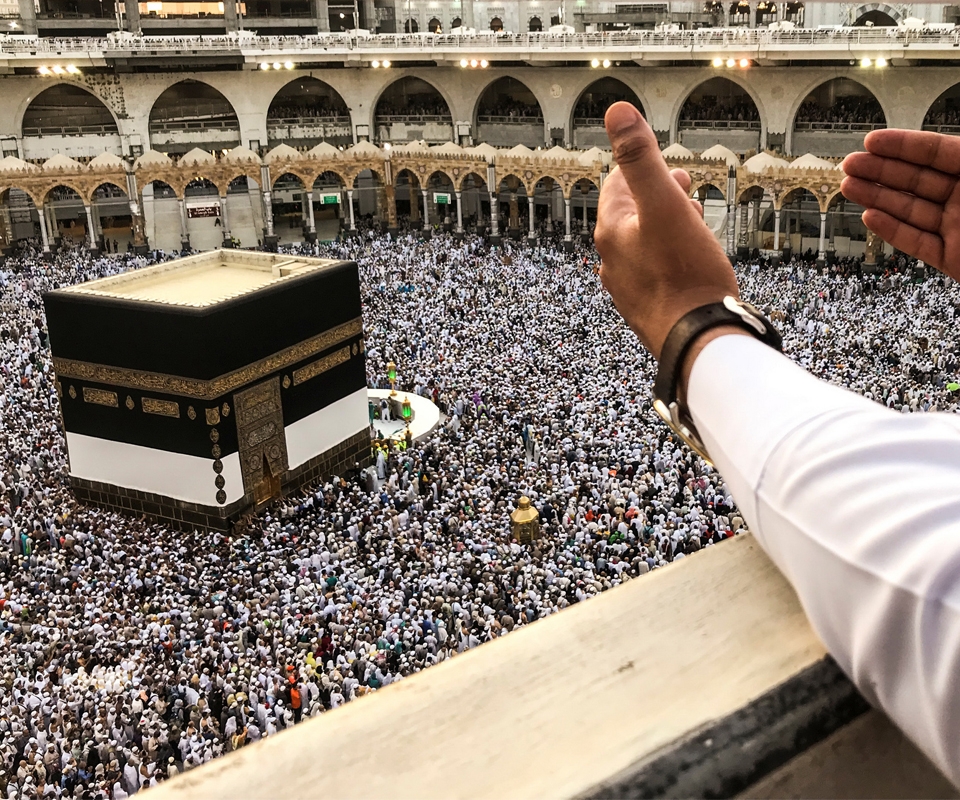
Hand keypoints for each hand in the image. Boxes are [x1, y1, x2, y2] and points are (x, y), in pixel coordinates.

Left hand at [595, 102, 738, 359]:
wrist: (697, 338)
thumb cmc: (685, 274)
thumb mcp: (665, 204)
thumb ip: (640, 158)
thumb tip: (616, 112)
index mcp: (612, 231)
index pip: (620, 185)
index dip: (645, 170)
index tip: (670, 169)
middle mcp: (612, 260)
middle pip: (632, 216)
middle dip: (658, 197)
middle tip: (684, 188)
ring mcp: (627, 287)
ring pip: (643, 245)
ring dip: (666, 228)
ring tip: (692, 223)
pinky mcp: (645, 308)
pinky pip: (654, 272)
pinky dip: (670, 257)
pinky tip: (690, 264)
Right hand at [841, 129, 959, 279]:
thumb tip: (944, 144)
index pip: (936, 153)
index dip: (903, 145)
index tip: (872, 141)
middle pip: (917, 180)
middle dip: (880, 170)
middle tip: (850, 164)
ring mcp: (959, 229)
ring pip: (910, 210)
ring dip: (877, 197)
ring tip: (849, 187)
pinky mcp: (952, 258)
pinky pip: (917, 242)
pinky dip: (892, 230)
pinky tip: (870, 217)